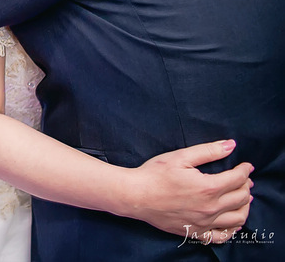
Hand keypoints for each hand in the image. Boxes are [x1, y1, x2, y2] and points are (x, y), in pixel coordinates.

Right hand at [121, 140, 252, 243]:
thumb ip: (208, 151)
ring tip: (243, 198)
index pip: (237, 178)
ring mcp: (204, 222)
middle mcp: (210, 208)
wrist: (135, 195)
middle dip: (246, 186)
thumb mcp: (180, 156)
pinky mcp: (195, 231)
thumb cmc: (154, 174)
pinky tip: (232, 222)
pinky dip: (232, 230)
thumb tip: (230, 145)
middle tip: (244, 179)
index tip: (246, 166)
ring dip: (245, 207)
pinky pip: (222, 236)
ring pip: (237, 219)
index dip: (245, 170)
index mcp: (208, 187)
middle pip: (241, 198)